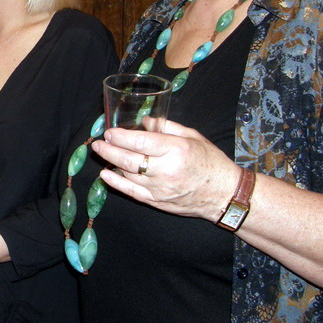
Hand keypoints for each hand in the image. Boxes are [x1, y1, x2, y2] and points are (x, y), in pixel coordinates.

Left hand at [91, 120, 240, 221]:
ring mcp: (161, 189)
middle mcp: (166, 170)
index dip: (121, 137)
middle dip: (110, 150)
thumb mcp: (192, 136)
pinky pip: (132, 193)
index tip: (109, 132)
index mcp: (176, 150)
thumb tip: (143, 120)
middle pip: (130, 160)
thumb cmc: (210, 161)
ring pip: (129, 175)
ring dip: (112, 163)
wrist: (224, 194)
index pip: (141, 143)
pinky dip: (116, 184)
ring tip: (102, 152)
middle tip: (98, 143)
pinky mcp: (158, 202)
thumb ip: (166, 127)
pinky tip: (105, 175)